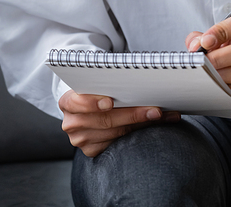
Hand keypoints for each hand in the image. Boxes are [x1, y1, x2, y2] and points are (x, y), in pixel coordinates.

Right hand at [59, 91, 180, 156]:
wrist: (86, 106)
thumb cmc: (96, 89)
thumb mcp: (96, 81)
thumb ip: (109, 81)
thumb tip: (142, 79)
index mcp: (68, 101)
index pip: (77, 102)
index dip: (93, 102)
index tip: (110, 102)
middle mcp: (72, 123)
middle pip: (105, 120)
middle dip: (134, 114)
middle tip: (156, 110)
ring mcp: (81, 140)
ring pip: (116, 133)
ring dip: (142, 124)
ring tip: (163, 117)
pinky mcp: (92, 151)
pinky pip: (118, 144)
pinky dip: (138, 135)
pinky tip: (153, 127)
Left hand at [185, 11, 230, 99]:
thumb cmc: (227, 45)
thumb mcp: (215, 36)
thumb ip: (201, 38)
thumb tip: (196, 46)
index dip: (223, 31)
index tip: (205, 42)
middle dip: (221, 58)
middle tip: (205, 63)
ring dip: (225, 75)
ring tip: (209, 74)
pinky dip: (230, 88)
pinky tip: (219, 84)